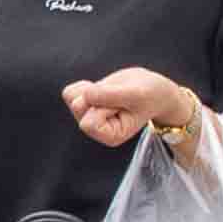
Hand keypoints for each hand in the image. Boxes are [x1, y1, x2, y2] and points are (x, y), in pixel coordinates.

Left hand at [63, 67, 200, 152]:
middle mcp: (95, 131)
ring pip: (72, 98)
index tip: (123, 104)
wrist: (152, 89)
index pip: (89, 122)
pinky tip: (102, 90)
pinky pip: (69, 91)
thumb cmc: (149, 95)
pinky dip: (85, 85)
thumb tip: (85, 94)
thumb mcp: (136, 95)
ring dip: (92, 89)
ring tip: (113, 93)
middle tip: (119, 96)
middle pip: (78, 108)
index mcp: (110, 136)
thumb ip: (111, 96)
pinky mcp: (83, 104)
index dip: (103, 106)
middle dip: (98, 96)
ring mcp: (87, 118)